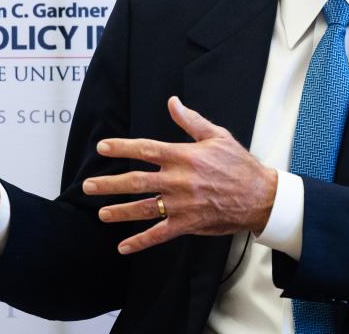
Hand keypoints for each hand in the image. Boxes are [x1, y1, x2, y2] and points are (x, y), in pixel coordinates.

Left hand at [83, 96, 276, 254]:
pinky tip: (123, 246)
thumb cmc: (238, 164)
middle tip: (88, 186)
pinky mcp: (188, 224)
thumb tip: (172, 102)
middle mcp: (179, 180)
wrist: (259, 196)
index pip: (146, 149)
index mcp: (184, 156)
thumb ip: (191, 121)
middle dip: (109, 184)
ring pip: (144, 208)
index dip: (122, 148)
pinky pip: (159, 234)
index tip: (102, 147)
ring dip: (120, 211)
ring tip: (100, 213)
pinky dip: (140, 241)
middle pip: (136, 181)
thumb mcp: (217, 136)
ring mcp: (182, 204)